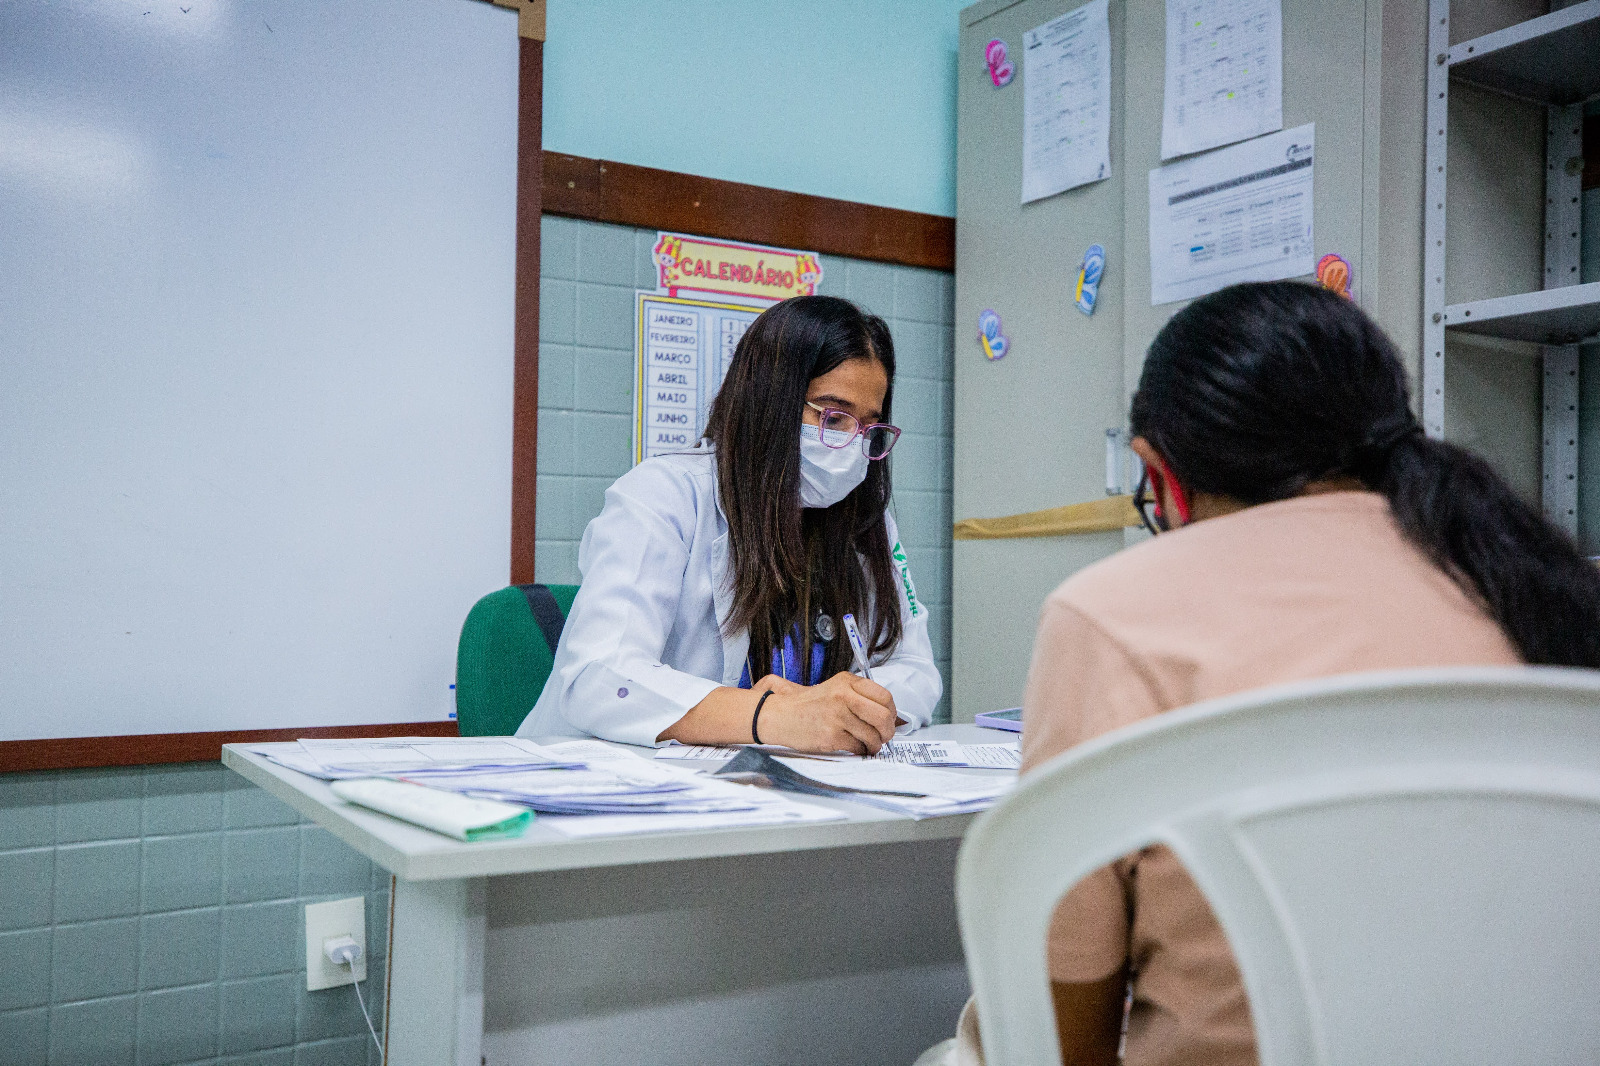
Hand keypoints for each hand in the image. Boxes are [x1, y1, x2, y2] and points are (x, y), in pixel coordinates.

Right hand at [753, 672, 897, 754]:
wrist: (780, 715)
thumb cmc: (809, 705)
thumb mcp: (835, 688)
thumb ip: (859, 696)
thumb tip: (887, 714)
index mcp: (847, 682)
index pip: (884, 696)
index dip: (892, 712)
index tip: (889, 719)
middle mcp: (843, 696)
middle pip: (883, 717)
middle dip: (888, 731)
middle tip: (884, 736)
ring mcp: (837, 716)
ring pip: (872, 736)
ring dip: (874, 745)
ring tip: (868, 745)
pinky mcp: (831, 736)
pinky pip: (857, 747)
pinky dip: (860, 751)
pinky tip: (854, 747)